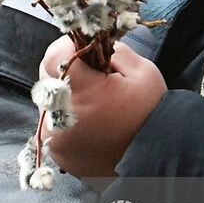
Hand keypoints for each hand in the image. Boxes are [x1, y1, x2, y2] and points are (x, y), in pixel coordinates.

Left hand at [39, 36, 166, 177]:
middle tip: (94, 78)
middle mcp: (60, 117)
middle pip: (47, 77)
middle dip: (66, 71)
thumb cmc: (150, 113)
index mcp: (81, 92)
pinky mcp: (57, 153)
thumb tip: (90, 42)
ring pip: (48, 101)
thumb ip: (111, 50)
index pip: (53, 55)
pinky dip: (66, 118)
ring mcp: (56, 139)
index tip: (86, 52)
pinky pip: (52, 124)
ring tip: (94, 104)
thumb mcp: (141, 71)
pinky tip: (89, 122)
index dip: (68, 47)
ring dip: (65, 95)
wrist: (156, 160)